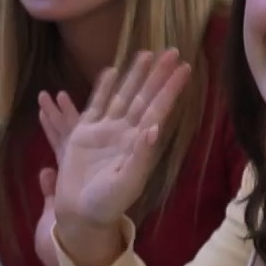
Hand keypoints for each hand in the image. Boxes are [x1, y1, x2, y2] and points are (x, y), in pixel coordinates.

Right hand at [34, 50, 191, 265]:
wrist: (80, 214)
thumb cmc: (107, 204)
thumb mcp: (127, 183)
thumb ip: (141, 156)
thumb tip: (155, 128)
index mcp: (139, 144)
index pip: (158, 110)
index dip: (170, 89)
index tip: (185, 69)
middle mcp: (125, 133)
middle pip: (143, 97)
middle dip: (157, 75)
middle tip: (172, 51)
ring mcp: (104, 131)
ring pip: (123, 96)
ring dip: (134, 76)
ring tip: (146, 54)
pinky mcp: (83, 134)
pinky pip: (95, 105)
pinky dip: (103, 88)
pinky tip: (111, 71)